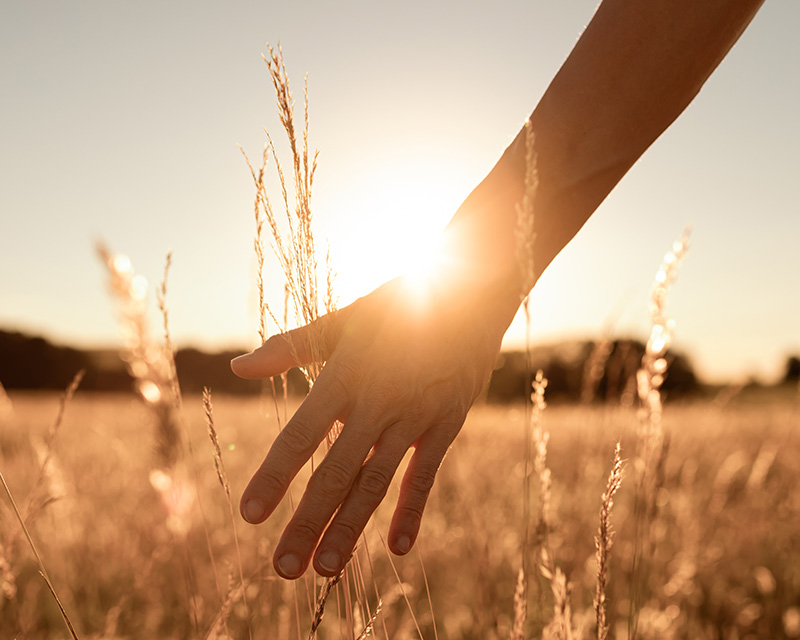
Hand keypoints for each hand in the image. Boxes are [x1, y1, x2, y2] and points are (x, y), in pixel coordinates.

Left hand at [231, 270, 518, 578]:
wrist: (470, 291)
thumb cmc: (399, 304)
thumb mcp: (345, 319)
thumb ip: (292, 347)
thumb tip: (239, 368)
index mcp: (344, 376)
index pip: (300, 436)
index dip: (273, 477)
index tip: (249, 515)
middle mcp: (376, 403)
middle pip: (335, 473)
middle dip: (307, 523)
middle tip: (284, 569)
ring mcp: (414, 418)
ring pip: (375, 482)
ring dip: (350, 529)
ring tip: (326, 571)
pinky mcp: (445, 425)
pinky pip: (425, 475)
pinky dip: (411, 512)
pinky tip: (396, 548)